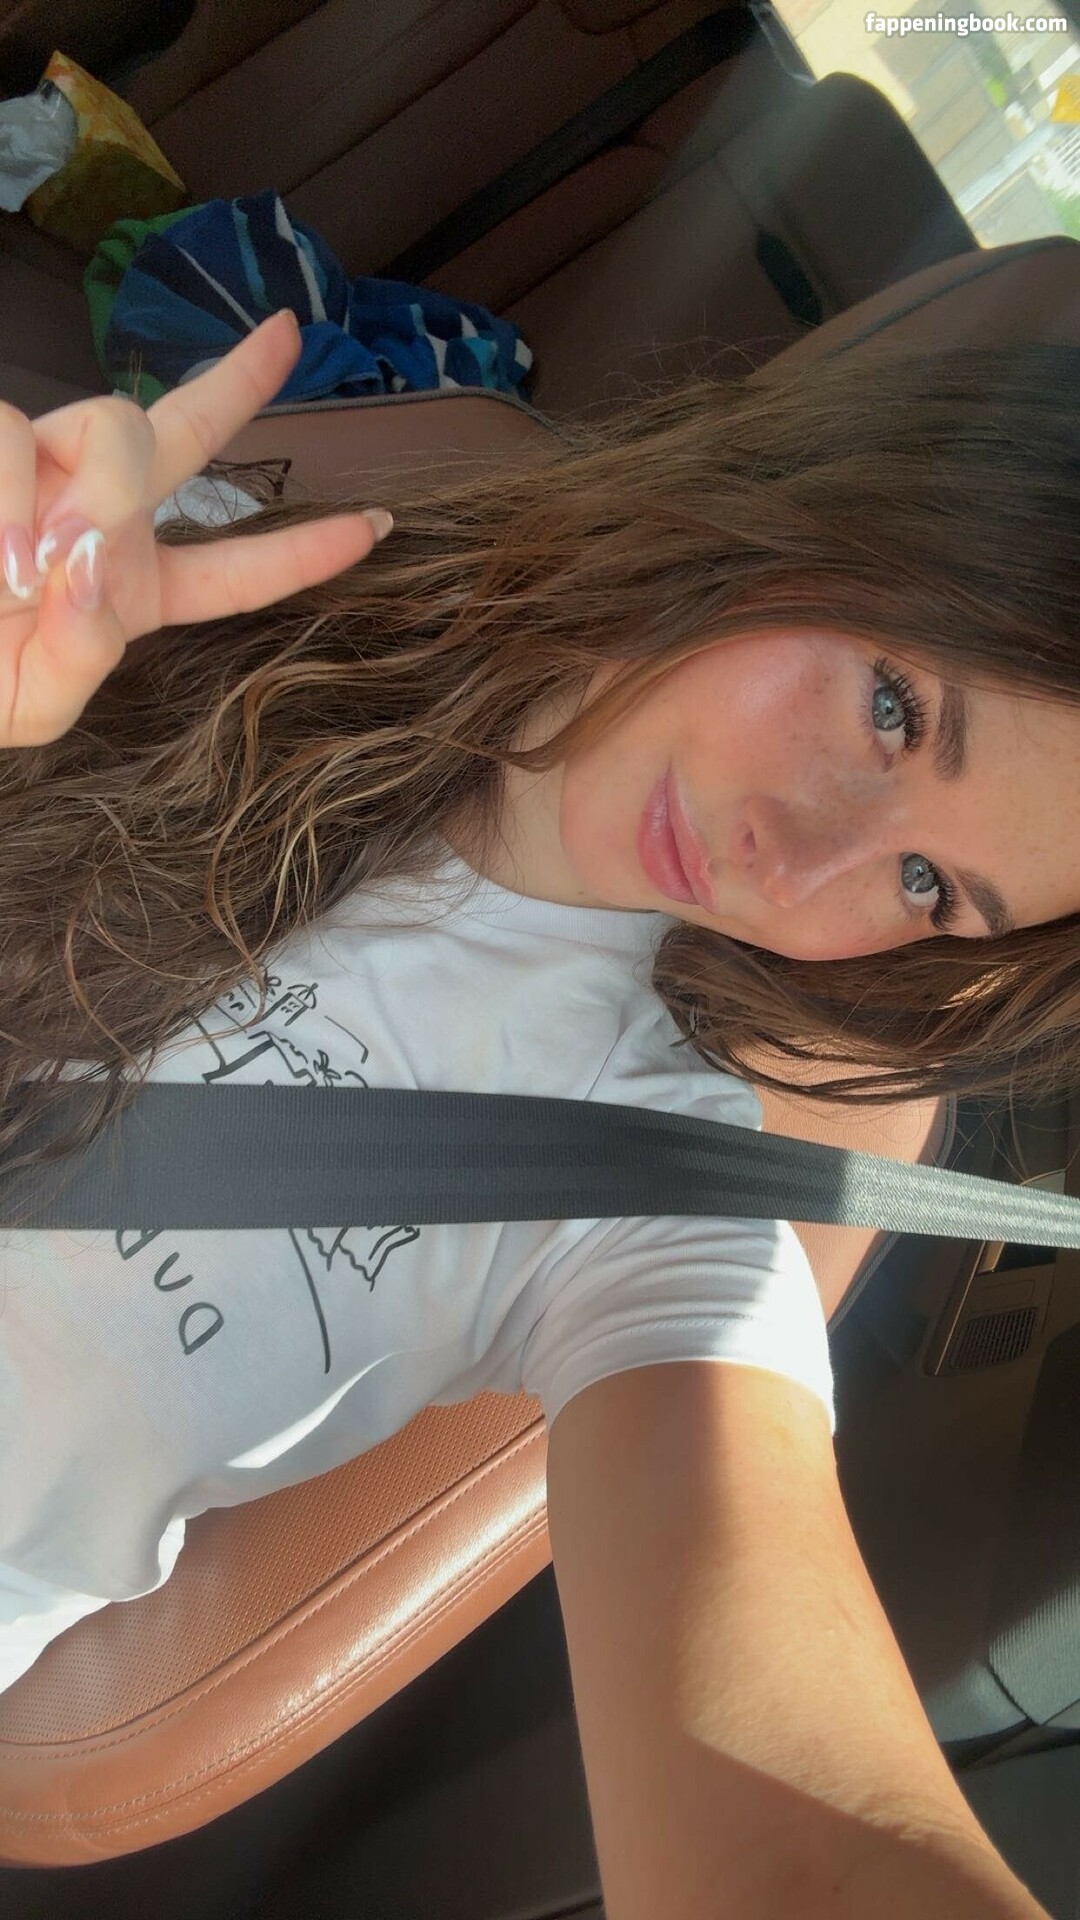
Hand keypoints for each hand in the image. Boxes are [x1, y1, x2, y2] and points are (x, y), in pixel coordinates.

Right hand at [0, 309, 391, 747]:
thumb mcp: (31, 705)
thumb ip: (83, 653)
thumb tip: (95, 563)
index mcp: (130, 590)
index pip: (232, 571)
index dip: (303, 552)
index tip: (379, 526)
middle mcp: (91, 516)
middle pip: (181, 433)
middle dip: (238, 381)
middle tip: (265, 359)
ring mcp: (34, 471)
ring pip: (109, 424)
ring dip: (95, 491)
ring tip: (38, 568)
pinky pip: (10, 437)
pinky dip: (9, 499)